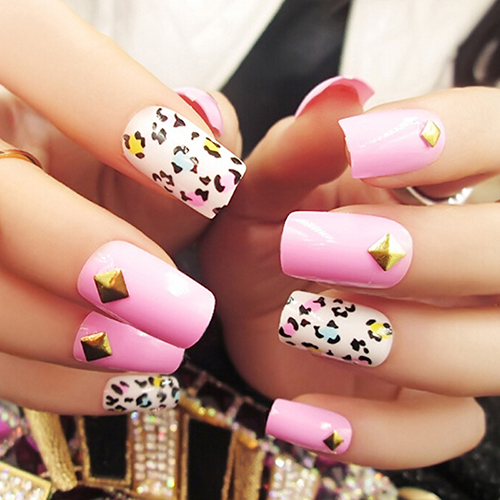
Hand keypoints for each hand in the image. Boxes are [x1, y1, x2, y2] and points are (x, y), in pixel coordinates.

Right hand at [0, 0, 243, 413]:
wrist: (53, 215)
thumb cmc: (101, 169)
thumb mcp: (136, 144)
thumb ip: (176, 133)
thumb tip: (211, 119)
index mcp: (2, 67)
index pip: (29, 44)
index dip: (112, 106)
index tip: (212, 175)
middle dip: (84, 253)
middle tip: (185, 308)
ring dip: (66, 336)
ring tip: (160, 358)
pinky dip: (49, 382)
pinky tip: (123, 385)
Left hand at [200, 78, 491, 467]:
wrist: (261, 312)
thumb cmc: (268, 238)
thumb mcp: (263, 191)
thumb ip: (295, 151)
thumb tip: (339, 102)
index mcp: (444, 183)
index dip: (452, 137)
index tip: (365, 148)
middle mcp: (474, 259)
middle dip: (417, 252)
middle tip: (314, 245)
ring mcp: (464, 334)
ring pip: (494, 352)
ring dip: (402, 343)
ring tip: (303, 322)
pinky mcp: (436, 403)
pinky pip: (446, 432)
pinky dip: (376, 430)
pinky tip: (305, 412)